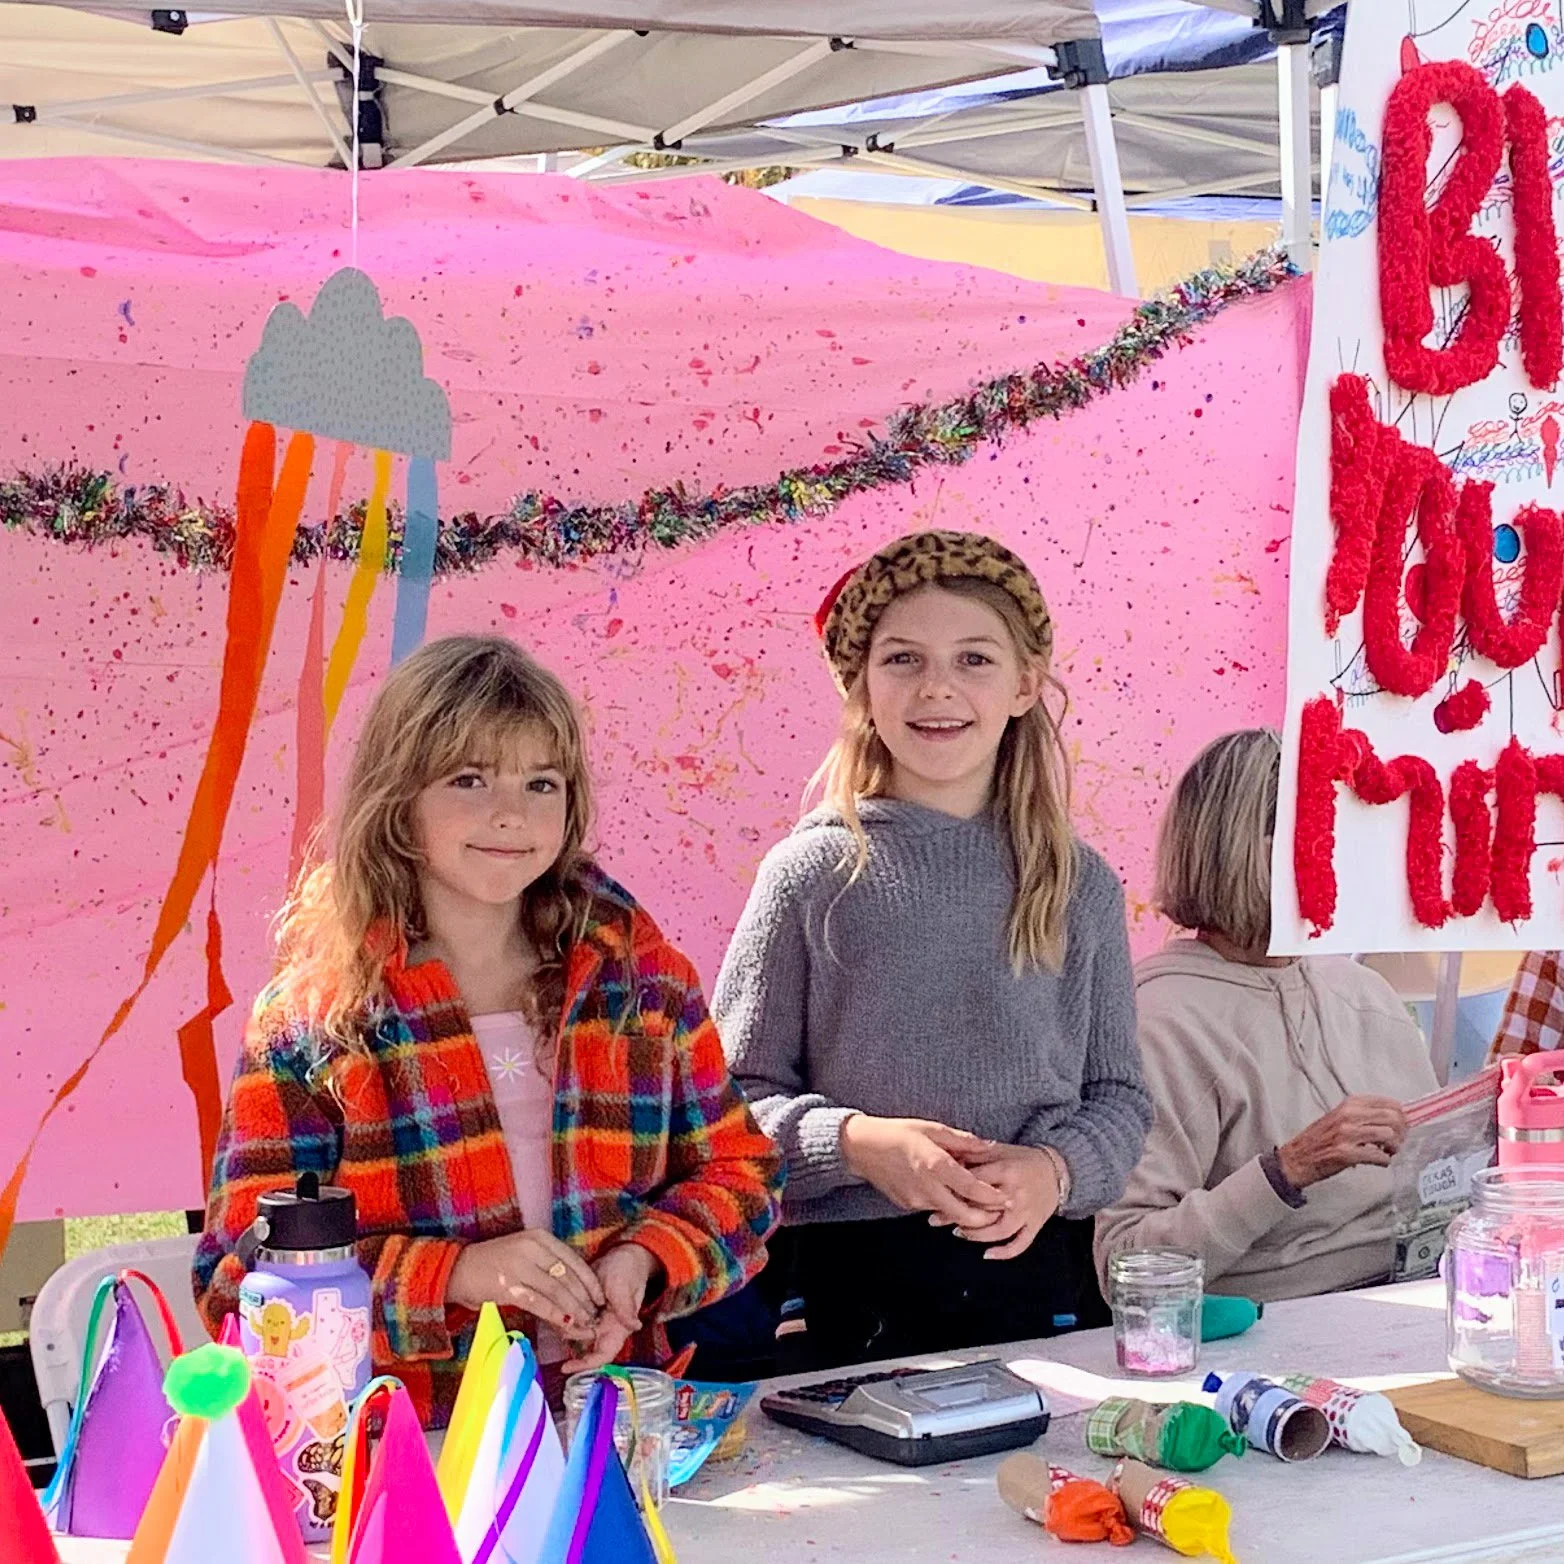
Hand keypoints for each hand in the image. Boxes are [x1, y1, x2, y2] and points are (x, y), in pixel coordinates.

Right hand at [447, 1229, 605, 1341]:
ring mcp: (520, 1266)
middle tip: (594, 1317)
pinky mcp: (508, 1286)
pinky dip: (555, 1315)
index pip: (574, 1260)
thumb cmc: (494, 1263)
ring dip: (574, 1310)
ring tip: (584, 1324)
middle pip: (568, 1277)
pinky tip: (565, 1325)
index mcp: (539, 1237)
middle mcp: (532, 1248)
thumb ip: (547, 1264)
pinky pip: (539, 1303)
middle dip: (584, 1300)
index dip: (590, 1282)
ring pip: (557, 1291)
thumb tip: (575, 1288)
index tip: (600, 1298)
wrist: (458, 1269)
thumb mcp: (524, 1253)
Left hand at [564, 1243, 659, 1372]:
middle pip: (582, 1346)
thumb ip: (626, 1306)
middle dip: (569, 1336)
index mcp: (616, 1328)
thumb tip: (634, 1325)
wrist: (623, 1255)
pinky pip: (568, 1317)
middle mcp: (602, 1327)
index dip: (586, 1364)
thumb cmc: (627, 1271)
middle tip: (559, 1321)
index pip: (602, 1354)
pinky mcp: (581, 1306)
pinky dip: (560, 1314)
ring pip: (572, 1331)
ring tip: (553, 1310)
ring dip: (563, 1324)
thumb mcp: (625, 1286)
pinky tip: (552, 1304)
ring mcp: (591, 1318)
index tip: (566, 1367)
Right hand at [839, 1114, 1010, 1227]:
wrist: (862, 1148)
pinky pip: (933, 1208)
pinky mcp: (907, 1205)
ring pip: (949, 1214)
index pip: (971, 1189)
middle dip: (984, 1217)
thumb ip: (963, 1141)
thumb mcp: (932, 1129)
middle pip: (964, 1214)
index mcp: (935, 1165)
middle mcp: (926, 1187)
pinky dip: (947, 1205)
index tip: (1007, 1198)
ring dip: (966, 1212)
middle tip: (999, 1211)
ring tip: (981, 1202)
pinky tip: (953, 1195)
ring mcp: (916, 1200)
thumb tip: (989, 1145)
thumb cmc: (898, 1133)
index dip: (992, 1197)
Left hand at [935, 1143, 1060, 1260]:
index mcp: (1006, 1171)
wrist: (1056, 1169)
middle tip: (936, 1218)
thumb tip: (947, 1161)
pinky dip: (1004, 1253)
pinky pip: (1021, 1243)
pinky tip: (987, 1254)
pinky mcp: (1035, 1225)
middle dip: (957, 1216)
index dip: (953, 1190)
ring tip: (958, 1232)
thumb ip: (975, 1155)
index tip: (936, 1194)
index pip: (974, 1184)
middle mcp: (1016, 1194)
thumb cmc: (1022, 1159)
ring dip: (976, 1235)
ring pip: (999, 1231)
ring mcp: (1027, 1212)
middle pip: (983, 1209)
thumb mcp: (999, 1150)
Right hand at [1276, 1095, 1408, 1188]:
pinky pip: (1380, 1157)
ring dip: (1394, 1148)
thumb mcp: (1340, 1117)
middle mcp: (1348, 1116)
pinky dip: (1384, 1162)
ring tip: (1387, 1152)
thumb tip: (1396, 1117)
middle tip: (1397, 1142)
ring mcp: (1347, 1134)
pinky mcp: (1347, 1153)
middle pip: (1393, 1118)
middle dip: (1402, 1133)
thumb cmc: (1319, 1140)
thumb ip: (1364, 1114)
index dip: (1402, 1117)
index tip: (1403, 1126)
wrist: (1296, 1158)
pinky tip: (1378, 1161)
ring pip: (1389, 1136)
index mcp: (1349, 1104)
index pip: (1390, 1103)